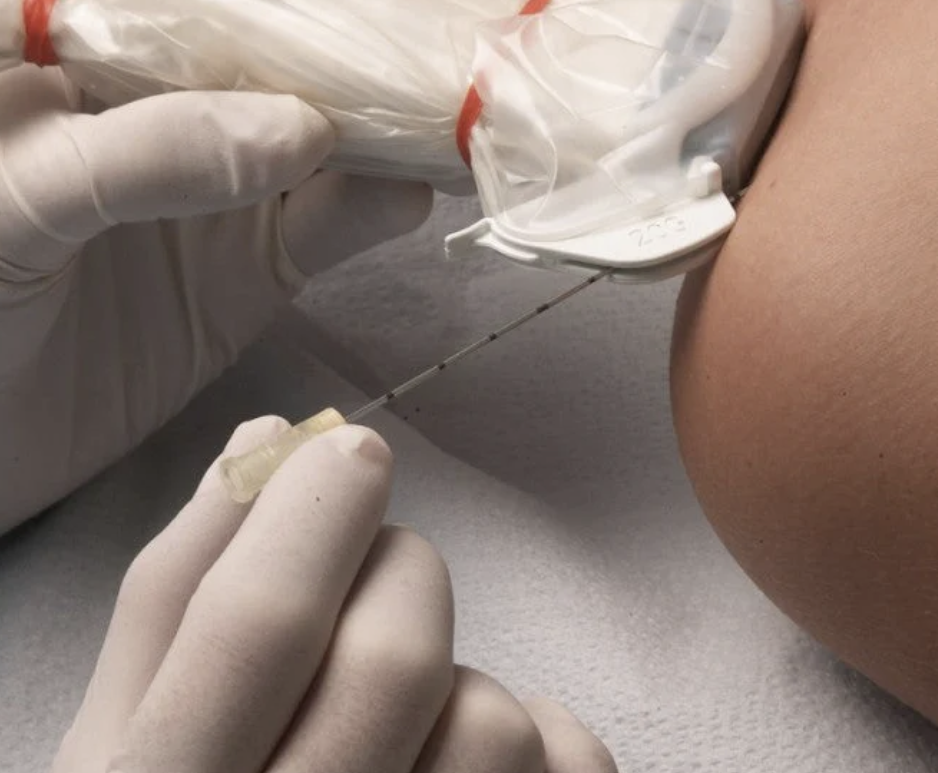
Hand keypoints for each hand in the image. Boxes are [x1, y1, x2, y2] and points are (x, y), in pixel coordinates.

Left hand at [0, 64, 431, 530]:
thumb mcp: (19, 195)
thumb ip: (150, 150)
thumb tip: (310, 128)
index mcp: (77, 48)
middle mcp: (157, 104)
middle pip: (278, 52)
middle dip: (364, 37)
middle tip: (457, 21)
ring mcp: (211, 187)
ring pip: (320, 137)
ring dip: (386, 124)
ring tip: (457, 106)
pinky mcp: (252, 265)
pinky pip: (327, 226)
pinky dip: (374, 210)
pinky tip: (415, 196)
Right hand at [52, 416, 616, 772]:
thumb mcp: (122, 745)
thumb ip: (174, 600)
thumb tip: (262, 444)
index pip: (255, 627)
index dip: (311, 512)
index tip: (348, 450)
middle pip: (393, 658)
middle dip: (397, 573)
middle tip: (376, 580)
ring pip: (492, 719)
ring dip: (463, 680)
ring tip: (411, 717)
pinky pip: (569, 762)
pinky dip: (548, 738)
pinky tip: (471, 761)